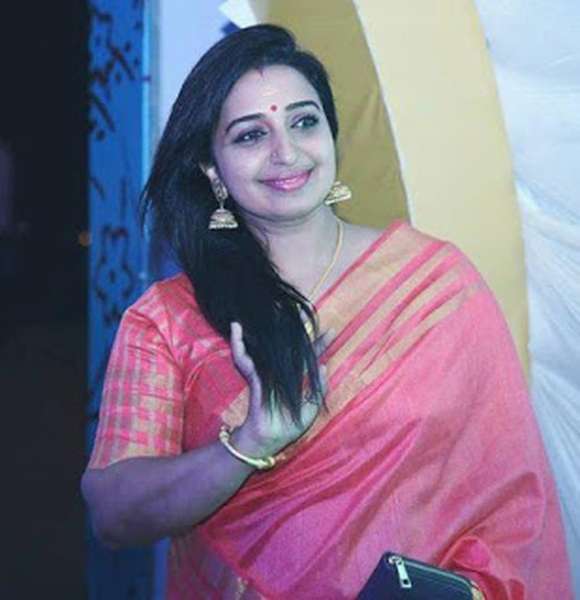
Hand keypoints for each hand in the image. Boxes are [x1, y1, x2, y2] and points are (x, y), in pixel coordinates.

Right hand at [229, 321, 332, 457]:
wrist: (267, 439)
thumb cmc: (288, 426)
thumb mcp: (310, 409)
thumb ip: (319, 389)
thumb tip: (325, 367)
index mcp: (297, 379)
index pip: (311, 358)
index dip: (321, 345)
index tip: (332, 331)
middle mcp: (282, 371)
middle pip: (292, 345)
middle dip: (299, 328)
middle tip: (305, 311)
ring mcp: (267, 372)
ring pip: (268, 345)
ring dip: (269, 328)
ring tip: (272, 310)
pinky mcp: (254, 376)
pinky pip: (244, 359)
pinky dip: (238, 344)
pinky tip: (237, 328)